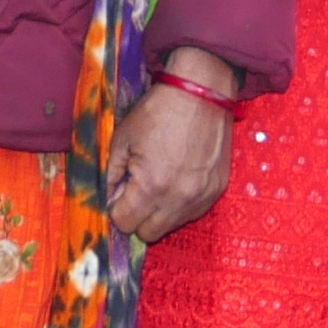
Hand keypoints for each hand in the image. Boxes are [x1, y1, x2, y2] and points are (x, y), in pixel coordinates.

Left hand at [113, 53, 235, 244]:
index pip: (125, 223)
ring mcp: (202, 197)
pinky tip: (178, 179)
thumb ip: (110, 174)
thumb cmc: (157, 112)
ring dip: (159, 212)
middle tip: (136, 191)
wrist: (201, 94)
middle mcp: (179, 198)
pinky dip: (181, 204)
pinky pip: (193, 213)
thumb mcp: (122, 139)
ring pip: (172, 226)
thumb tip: (109, 198)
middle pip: (149, 233)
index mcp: (151, 185)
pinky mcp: (217, 190)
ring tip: (159, 181)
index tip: (119, 193)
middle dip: (137, 216)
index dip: (117, 209)